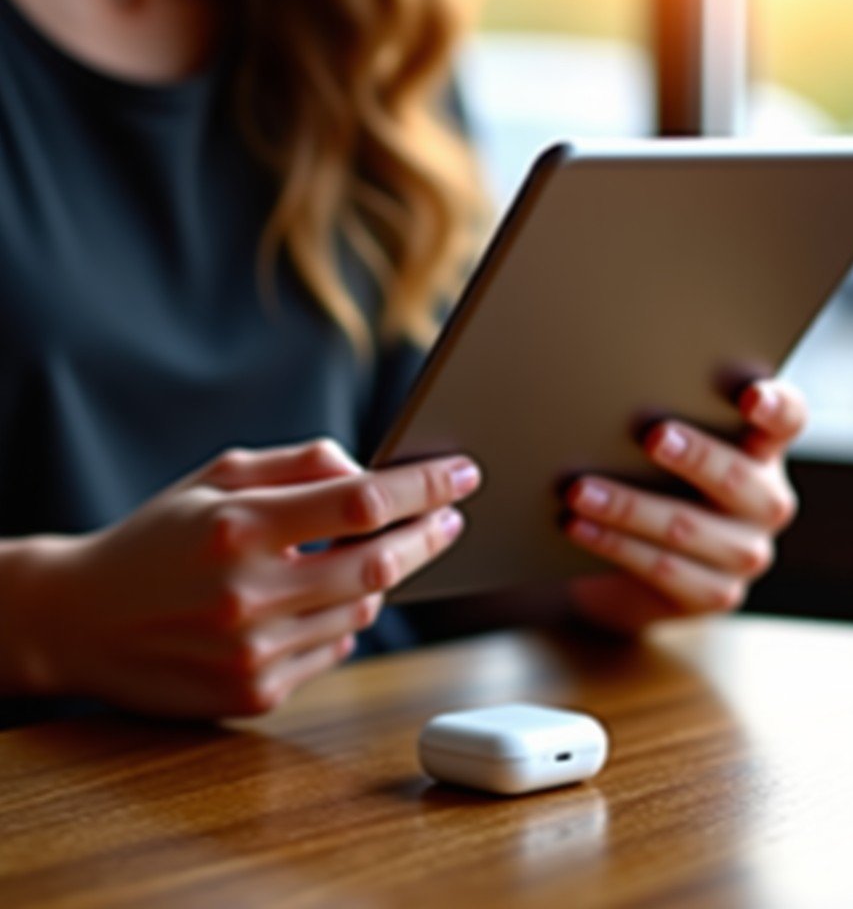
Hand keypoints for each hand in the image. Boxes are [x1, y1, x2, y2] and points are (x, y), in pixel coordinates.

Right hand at [20, 439, 480, 716]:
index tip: (462, 474)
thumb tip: (373, 475)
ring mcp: (253, 654)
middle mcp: (247, 596)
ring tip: (366, 553)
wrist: (83, 620)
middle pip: (379, 565)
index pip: (360, 503)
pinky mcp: (255, 694)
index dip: (423, 485)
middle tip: (451, 515)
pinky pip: (335, 649)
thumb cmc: (159, 537)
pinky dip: (344, 619)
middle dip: (428, 535)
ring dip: (381, 578)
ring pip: (363, 612)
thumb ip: (301, 464)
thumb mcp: (218, 477)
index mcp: (237, 528)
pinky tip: (318, 599)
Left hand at [563, 380, 806, 634]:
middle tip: (651, 435)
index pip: (787, 419)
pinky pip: (662, 568)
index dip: (775, 406)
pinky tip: (577, 526)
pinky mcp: (715, 594)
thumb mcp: (663, 448)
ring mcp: (746, 553)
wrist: (633, 570)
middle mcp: (766, 500)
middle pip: (737, 475)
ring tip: (579, 490)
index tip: (750, 395)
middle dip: (694, 456)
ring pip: (686, 526)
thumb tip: (609, 392)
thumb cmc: (649, 481)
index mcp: (762, 449)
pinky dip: (614, 545)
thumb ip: (661, 421)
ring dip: (628, 506)